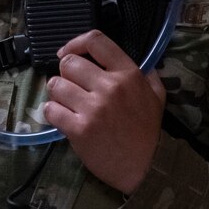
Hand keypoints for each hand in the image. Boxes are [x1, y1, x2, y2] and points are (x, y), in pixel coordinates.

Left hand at [44, 30, 164, 194]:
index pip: (96, 41)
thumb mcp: (157, 96)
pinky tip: (62, 117)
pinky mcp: (79, 129)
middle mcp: (110, 87)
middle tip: (72, 87)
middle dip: (66, 74)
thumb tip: (140, 57)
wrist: (145, 167)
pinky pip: (51, 109)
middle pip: (69, 63)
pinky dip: (52, 112)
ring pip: (56, 85)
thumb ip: (147, 73)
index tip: (67, 53)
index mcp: (128, 74)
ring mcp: (93, 108)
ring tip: (67, 103)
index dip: (75, 43)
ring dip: (57, 94)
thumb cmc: (148, 131)